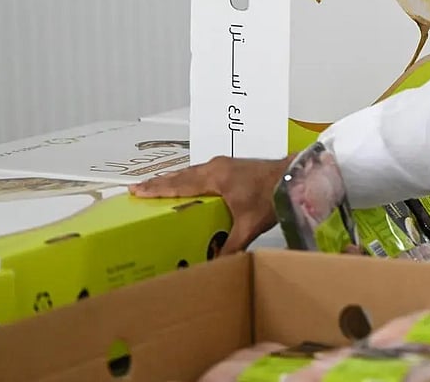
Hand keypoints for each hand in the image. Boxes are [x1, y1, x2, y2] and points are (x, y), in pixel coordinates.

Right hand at [130, 155, 293, 254]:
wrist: (295, 177)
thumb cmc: (270, 196)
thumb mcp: (249, 225)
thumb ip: (231, 245)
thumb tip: (214, 265)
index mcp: (214, 178)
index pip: (178, 184)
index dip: (156, 189)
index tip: (135, 190)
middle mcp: (215, 167)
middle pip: (181, 175)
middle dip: (160, 182)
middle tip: (138, 188)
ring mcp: (224, 165)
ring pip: (192, 172)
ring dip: (175, 179)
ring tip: (158, 186)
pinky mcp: (233, 167)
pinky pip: (202, 172)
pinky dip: (189, 178)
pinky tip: (189, 186)